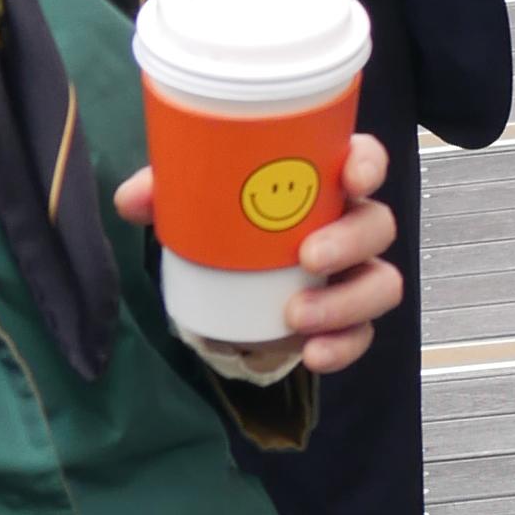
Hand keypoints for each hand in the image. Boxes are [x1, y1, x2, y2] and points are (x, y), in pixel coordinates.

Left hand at [112, 124, 404, 374]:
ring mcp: (353, 274)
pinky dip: (343, 347)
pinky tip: (312, 354)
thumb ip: (168, 191)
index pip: (364, 159)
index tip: (350, 177)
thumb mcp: (195, 201)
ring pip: (382, 283)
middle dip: (350, 241)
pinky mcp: (346, 320)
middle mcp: (349, 223)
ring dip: (346, 301)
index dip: (367, 164)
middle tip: (308, 257)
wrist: (226, 285)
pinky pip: (362, 335)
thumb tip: (133, 200)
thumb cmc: (227, 222)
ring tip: (296, 316)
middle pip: (378, 224)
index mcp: (323, 181)